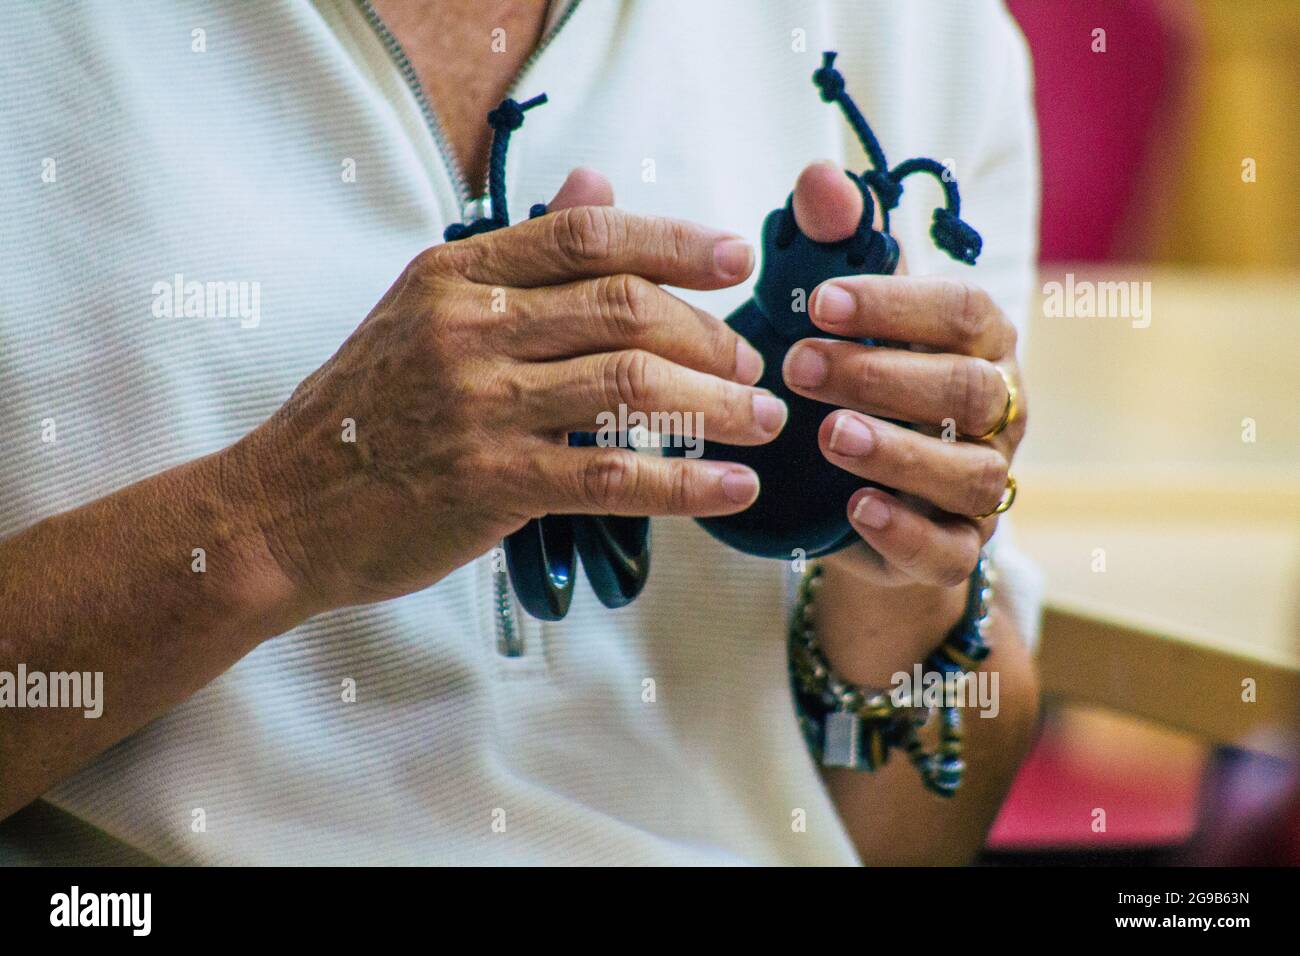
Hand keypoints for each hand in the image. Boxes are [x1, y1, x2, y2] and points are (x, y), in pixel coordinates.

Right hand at [239, 169, 786, 611]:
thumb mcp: (425, 310)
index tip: (735, 258)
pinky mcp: (490, 482)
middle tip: (753, 361)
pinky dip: (685, 483)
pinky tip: (732, 490)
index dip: (673, 240)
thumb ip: (520, 255)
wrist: (285, 505)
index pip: (585, 235)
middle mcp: (468, 329)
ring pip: (631, 386)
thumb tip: (598, 184)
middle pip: (625, 307)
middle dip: (709, 333)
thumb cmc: (365, 409)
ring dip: (717, 405)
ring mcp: (478, 406)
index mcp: (457, 275)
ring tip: (764, 420)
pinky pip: (612, 475)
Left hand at [783, 162, 1026, 590]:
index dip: (896, 305)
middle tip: (798, 366)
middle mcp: (998, 412)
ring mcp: (981, 486)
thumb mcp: (842, 315)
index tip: (818, 299)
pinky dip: (903, 529)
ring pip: (970, 472)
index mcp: (982, 344)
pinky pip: (946, 549)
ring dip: (898, 451)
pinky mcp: (953, 550)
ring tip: (827, 435)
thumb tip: (818, 176)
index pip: (963, 313)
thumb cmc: (858, 381)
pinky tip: (854, 508)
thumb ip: (833, 245)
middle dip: (883, 376)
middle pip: (970, 390)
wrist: (852, 494)